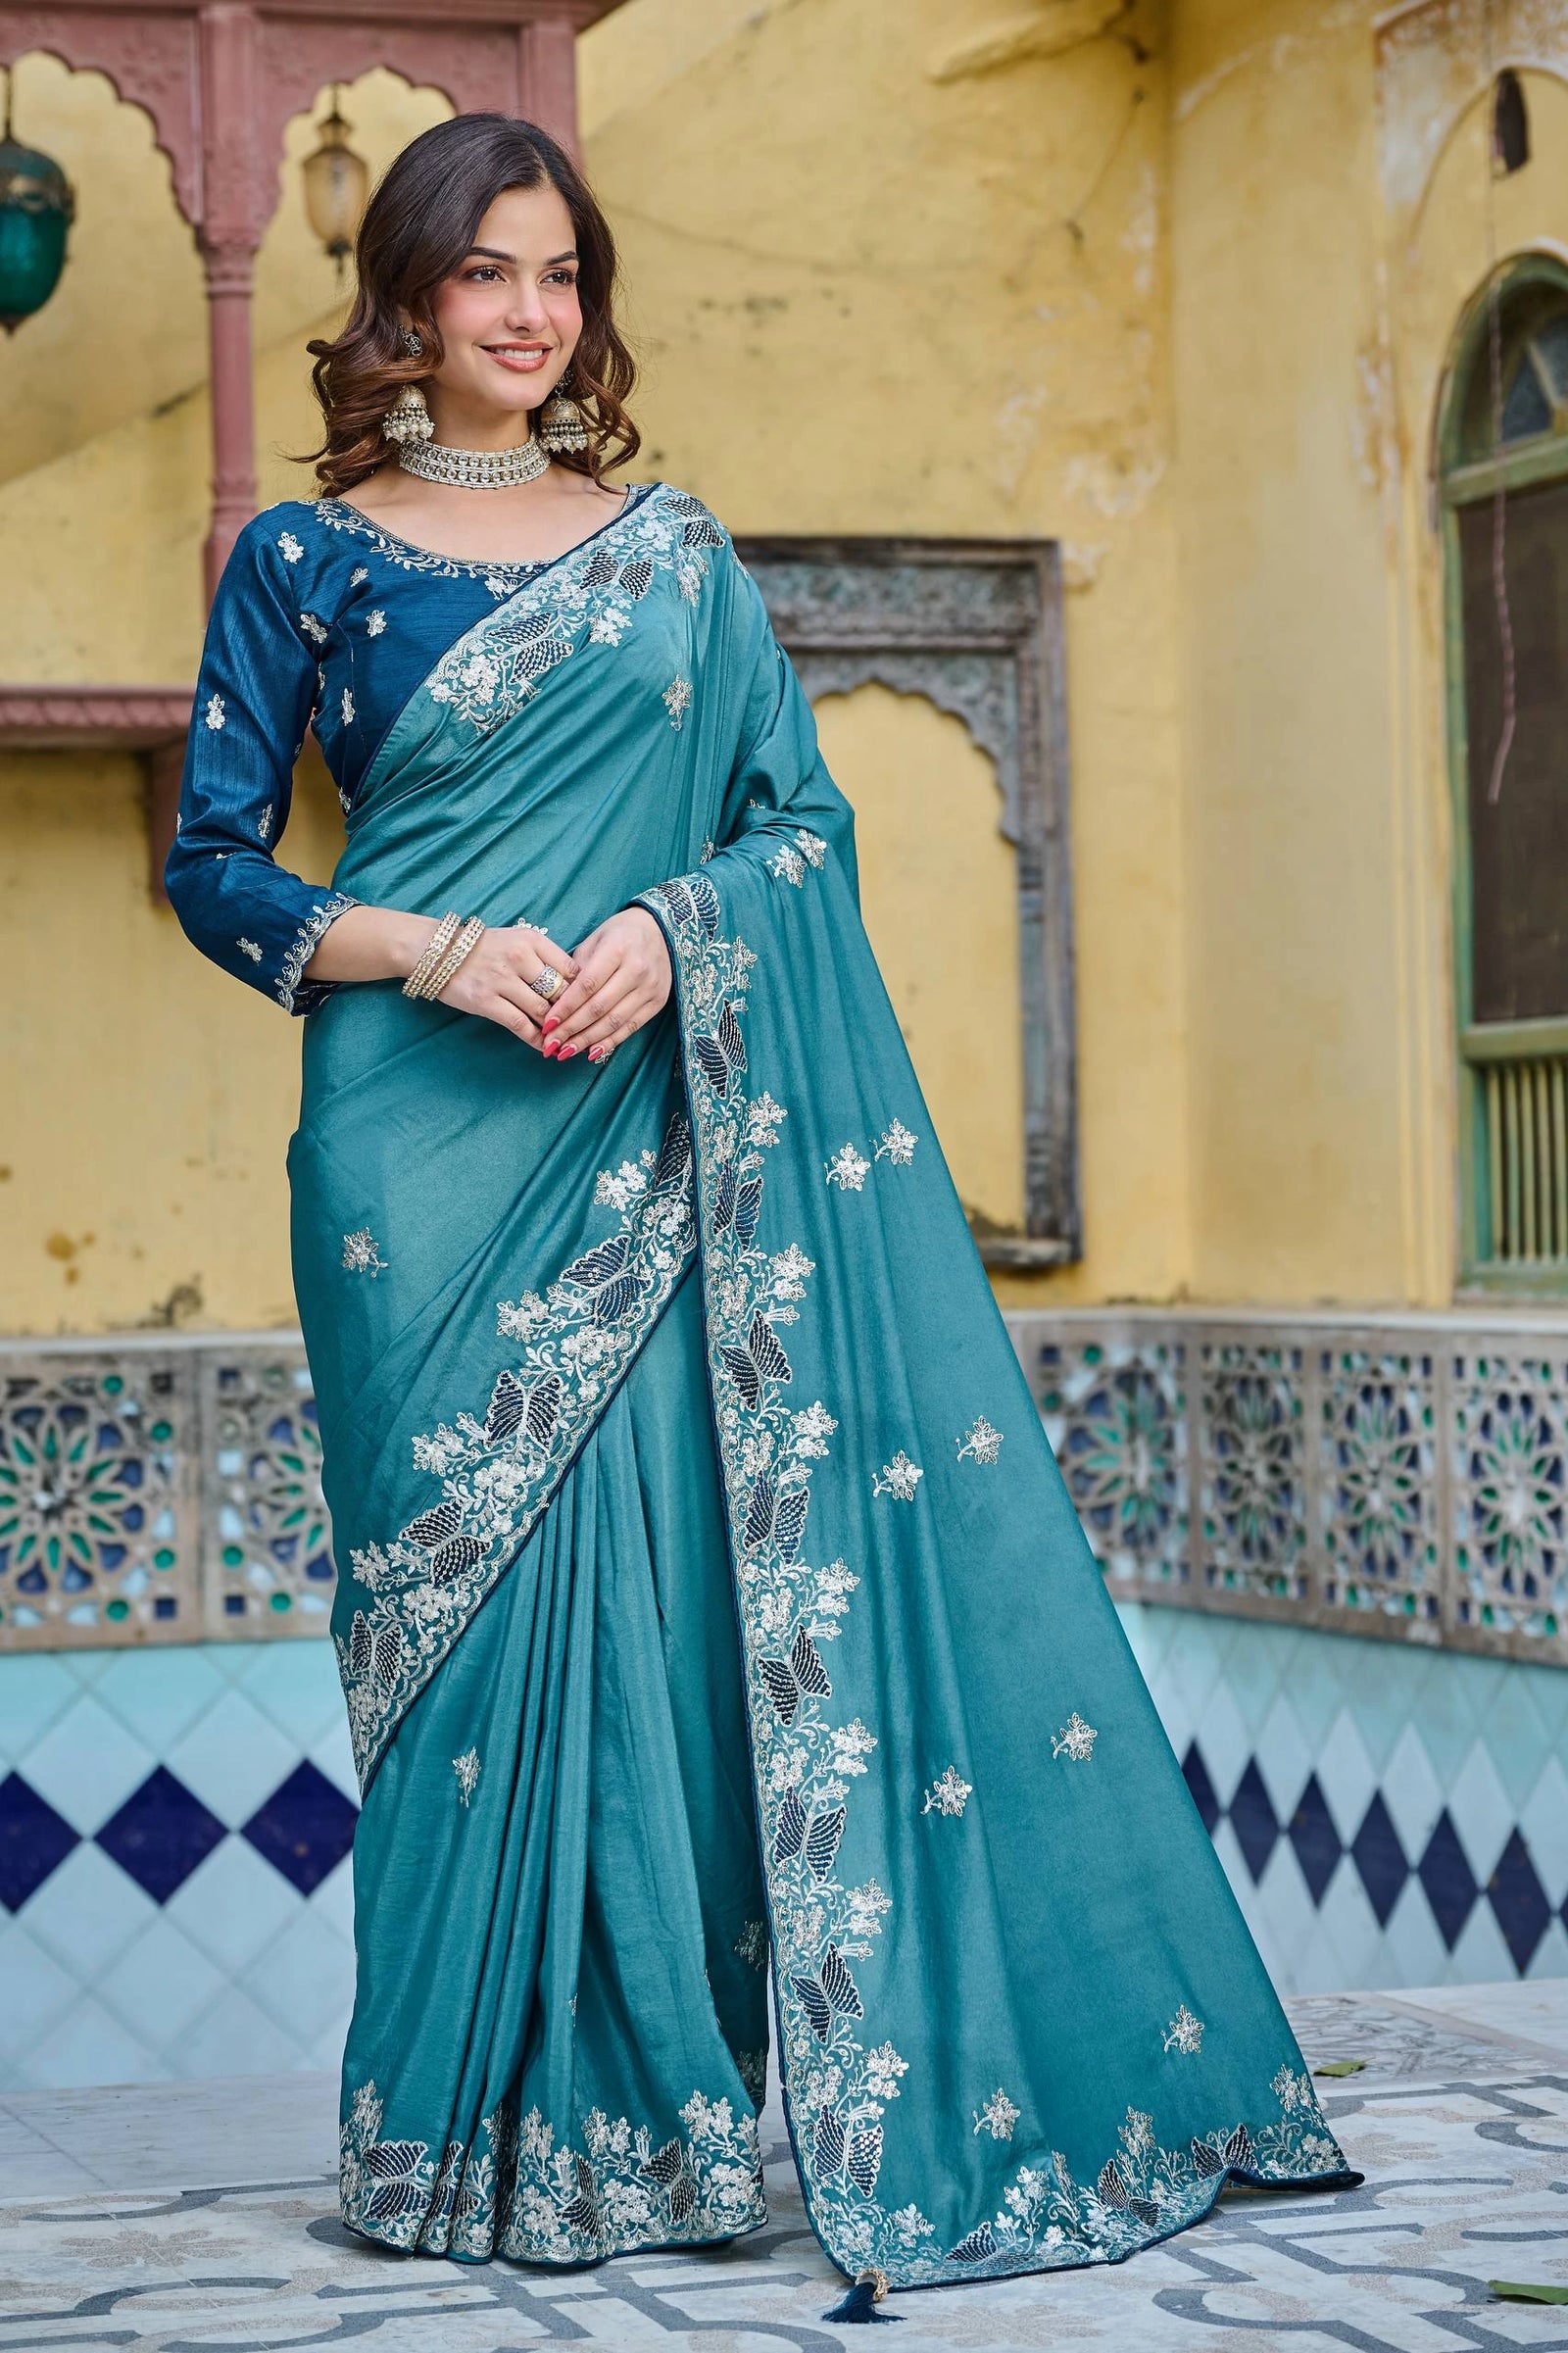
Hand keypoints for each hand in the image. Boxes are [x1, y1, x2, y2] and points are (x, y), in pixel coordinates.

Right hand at [437, 923, 579, 1047]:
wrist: (439, 951)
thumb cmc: (485, 949)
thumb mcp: (517, 942)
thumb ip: (544, 959)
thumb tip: (575, 989)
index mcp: (532, 940)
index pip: (571, 969)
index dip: (583, 992)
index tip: (588, 1008)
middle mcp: (519, 957)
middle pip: (560, 992)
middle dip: (573, 1014)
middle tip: (582, 1030)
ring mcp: (501, 979)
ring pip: (542, 1011)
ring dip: (556, 1030)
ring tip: (564, 1041)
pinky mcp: (486, 1000)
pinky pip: (520, 1025)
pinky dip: (536, 1039)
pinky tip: (544, 1047)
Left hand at [540, 908, 671, 1063]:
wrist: (660, 931)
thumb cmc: (619, 934)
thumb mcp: (595, 940)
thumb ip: (577, 969)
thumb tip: (556, 1003)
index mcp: (617, 949)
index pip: (587, 985)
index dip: (565, 1008)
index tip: (547, 1024)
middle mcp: (637, 970)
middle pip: (599, 1007)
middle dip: (571, 1029)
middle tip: (550, 1044)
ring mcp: (650, 988)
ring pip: (614, 1022)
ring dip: (587, 1040)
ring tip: (565, 1052)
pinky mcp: (658, 1002)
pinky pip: (630, 1028)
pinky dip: (609, 1042)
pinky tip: (590, 1052)